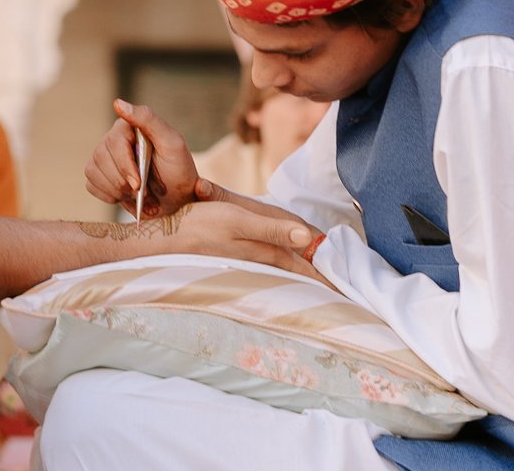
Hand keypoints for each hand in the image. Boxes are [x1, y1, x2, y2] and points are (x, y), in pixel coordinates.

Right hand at [84, 98, 198, 216]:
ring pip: (93, 171)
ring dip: (117, 190)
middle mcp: (112, 138)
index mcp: (129, 127)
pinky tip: (126, 196)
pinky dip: (109, 195)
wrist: (177, 199)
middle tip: (145, 191)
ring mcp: (103, 156)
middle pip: (101, 158)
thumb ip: (148, 119)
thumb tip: (117, 103)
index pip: (115, 142)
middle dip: (123, 182)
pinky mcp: (98, 174)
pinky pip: (90, 184)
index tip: (138, 184)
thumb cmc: (178, 170)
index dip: (125, 166)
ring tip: (137, 194)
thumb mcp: (172, 142)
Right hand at [126, 201, 326, 281]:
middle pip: (296, 273)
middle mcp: (259, 262)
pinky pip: (268, 271)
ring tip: (319, 287)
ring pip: (283, 273)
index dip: (326, 276)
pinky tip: (282, 277)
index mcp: (265, 253)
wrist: (165, 240)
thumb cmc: (200, 226)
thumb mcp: (237, 219)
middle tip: (341, 294)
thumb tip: (306, 236)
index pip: (304, 267)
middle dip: (318, 282)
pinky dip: (282, 276)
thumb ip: (272, 228)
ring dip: (302, 280)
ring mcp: (246, 264)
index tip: (348, 291)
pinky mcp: (235, 261)